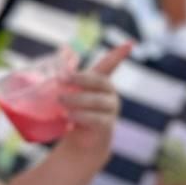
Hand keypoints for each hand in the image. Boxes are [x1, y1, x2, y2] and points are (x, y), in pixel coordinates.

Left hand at [57, 42, 131, 158]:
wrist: (83, 141)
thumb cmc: (75, 112)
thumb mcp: (70, 95)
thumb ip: (65, 83)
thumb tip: (54, 72)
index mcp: (100, 82)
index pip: (111, 65)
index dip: (120, 54)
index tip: (131, 43)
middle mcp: (109, 93)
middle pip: (100, 81)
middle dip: (81, 78)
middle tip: (61, 78)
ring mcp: (110, 109)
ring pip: (97, 100)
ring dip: (77, 99)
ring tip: (60, 100)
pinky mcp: (107, 125)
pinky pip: (95, 118)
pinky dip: (80, 116)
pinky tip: (69, 116)